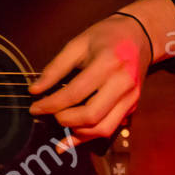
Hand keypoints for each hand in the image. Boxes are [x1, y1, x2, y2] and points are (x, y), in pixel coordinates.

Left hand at [26, 14, 152, 142]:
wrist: (140, 36)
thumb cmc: (105, 36)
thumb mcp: (77, 44)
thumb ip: (55, 68)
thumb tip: (35, 90)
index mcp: (108, 63)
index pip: (75, 93)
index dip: (51, 104)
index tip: (34, 108)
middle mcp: (123, 83)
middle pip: (91, 115)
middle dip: (64, 120)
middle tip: (49, 114)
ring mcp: (131, 97)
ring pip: (103, 128)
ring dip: (77, 133)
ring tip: (59, 123)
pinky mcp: (133, 106)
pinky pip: (111, 128)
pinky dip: (89, 136)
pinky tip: (71, 138)